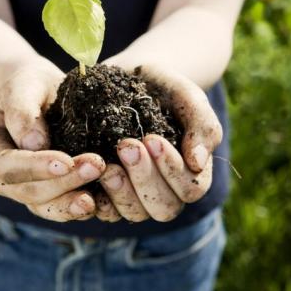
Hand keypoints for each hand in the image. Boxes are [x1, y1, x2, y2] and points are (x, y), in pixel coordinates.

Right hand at [0, 58, 105, 221]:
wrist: (44, 93)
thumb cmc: (30, 85)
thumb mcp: (23, 86)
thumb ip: (22, 110)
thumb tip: (33, 144)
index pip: (7, 166)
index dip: (36, 167)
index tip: (66, 160)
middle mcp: (0, 177)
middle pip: (28, 191)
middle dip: (63, 182)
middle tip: (96, 165)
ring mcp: (22, 190)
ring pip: (45, 207)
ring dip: (72, 202)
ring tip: (98, 197)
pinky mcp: (47, 196)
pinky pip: (61, 209)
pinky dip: (80, 208)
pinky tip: (102, 202)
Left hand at [94, 65, 221, 222]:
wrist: (129, 77)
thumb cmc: (164, 88)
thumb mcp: (187, 96)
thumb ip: (201, 126)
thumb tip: (197, 162)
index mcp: (191, 172)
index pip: (190, 188)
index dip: (171, 169)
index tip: (151, 138)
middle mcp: (166, 190)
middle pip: (163, 208)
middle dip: (144, 178)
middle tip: (126, 146)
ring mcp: (137, 195)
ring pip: (135, 213)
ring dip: (121, 191)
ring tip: (106, 163)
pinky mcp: (108, 192)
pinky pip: (105, 210)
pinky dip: (97, 198)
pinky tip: (88, 175)